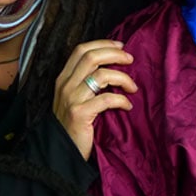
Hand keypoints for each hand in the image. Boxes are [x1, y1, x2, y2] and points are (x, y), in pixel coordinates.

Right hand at [53, 39, 136, 158]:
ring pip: (101, 75)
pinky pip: (107, 99)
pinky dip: (122, 101)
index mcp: (63, 78)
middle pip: (91, 57)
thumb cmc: (73, 124)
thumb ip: (86, 82)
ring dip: (123, 78)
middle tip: (130, 60)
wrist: (62, 151)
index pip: (81, 50)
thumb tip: (112, 66)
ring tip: (132, 88)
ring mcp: (72, 99)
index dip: (103, 44)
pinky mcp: (80, 114)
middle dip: (115, 54)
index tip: (120, 46)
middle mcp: (65, 85)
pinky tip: (127, 106)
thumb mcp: (74, 98)